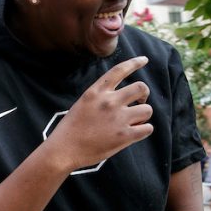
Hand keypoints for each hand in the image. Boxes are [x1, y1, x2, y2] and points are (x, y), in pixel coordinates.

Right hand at [49, 56, 153, 171]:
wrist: (63, 150)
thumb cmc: (70, 130)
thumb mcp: (81, 105)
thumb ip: (100, 98)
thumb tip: (121, 100)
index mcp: (96, 92)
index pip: (119, 70)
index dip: (134, 63)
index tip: (144, 60)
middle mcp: (109, 102)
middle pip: (141, 87)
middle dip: (144, 95)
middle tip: (138, 103)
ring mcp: (118, 118)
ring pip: (147, 109)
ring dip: (143, 115)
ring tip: (134, 123)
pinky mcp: (124, 135)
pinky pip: (147, 128)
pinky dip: (144, 130)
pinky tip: (135, 133)